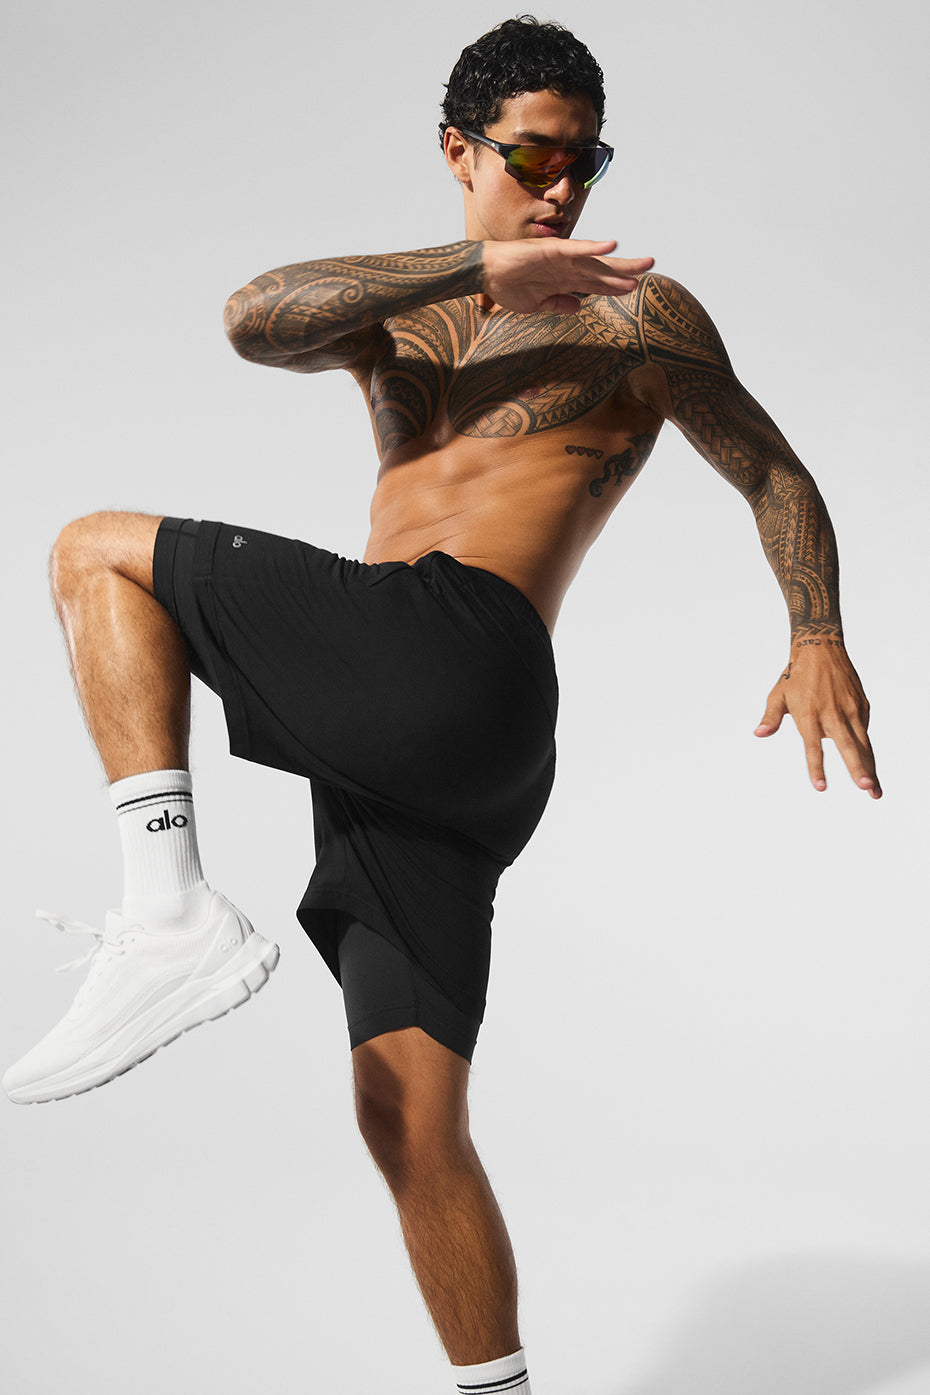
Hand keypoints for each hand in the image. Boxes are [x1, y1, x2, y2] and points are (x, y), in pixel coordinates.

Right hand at [481, 238, 654, 313]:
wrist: (486, 273)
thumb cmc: (508, 285)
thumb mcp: (537, 304)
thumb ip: (557, 304)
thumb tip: (577, 307)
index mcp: (565, 280)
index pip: (596, 283)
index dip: (616, 286)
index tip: (635, 287)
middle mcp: (568, 268)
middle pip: (603, 271)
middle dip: (627, 271)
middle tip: (652, 265)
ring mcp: (562, 258)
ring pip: (597, 261)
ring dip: (620, 264)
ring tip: (644, 264)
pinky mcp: (552, 251)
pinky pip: (577, 249)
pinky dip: (595, 247)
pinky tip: (612, 246)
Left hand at [754, 642, 881, 797]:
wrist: (821, 648)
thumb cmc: (795, 675)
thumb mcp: (778, 695)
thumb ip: (771, 717)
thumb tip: (759, 733)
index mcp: (809, 714)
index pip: (812, 746)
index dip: (816, 767)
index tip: (821, 787)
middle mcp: (833, 713)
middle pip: (847, 746)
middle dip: (858, 769)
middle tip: (867, 788)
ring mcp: (850, 709)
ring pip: (863, 743)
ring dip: (870, 767)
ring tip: (874, 790)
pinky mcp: (862, 705)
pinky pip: (863, 730)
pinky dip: (865, 747)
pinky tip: (865, 760)